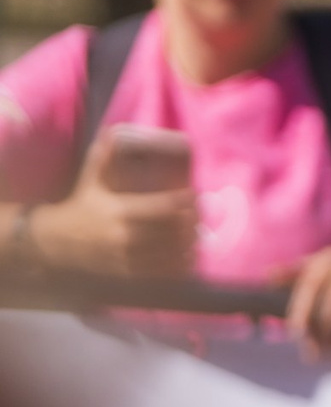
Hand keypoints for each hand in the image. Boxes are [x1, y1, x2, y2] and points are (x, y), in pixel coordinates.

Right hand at [21, 132, 197, 277]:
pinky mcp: (126, 274)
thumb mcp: (90, 180)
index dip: (183, 200)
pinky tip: (186, 260)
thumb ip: (104, 156)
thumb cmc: (80, 206)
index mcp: (119, 210)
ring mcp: (126, 257)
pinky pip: (159, 274)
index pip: (162, 206)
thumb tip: (113, 131)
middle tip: (200, 216)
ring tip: (197, 236)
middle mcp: (124, 235)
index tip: (193, 194)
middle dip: (190, 223)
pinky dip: (176, 268)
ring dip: (187, 245)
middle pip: (171, 230)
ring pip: (168, 254)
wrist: (54, 241)